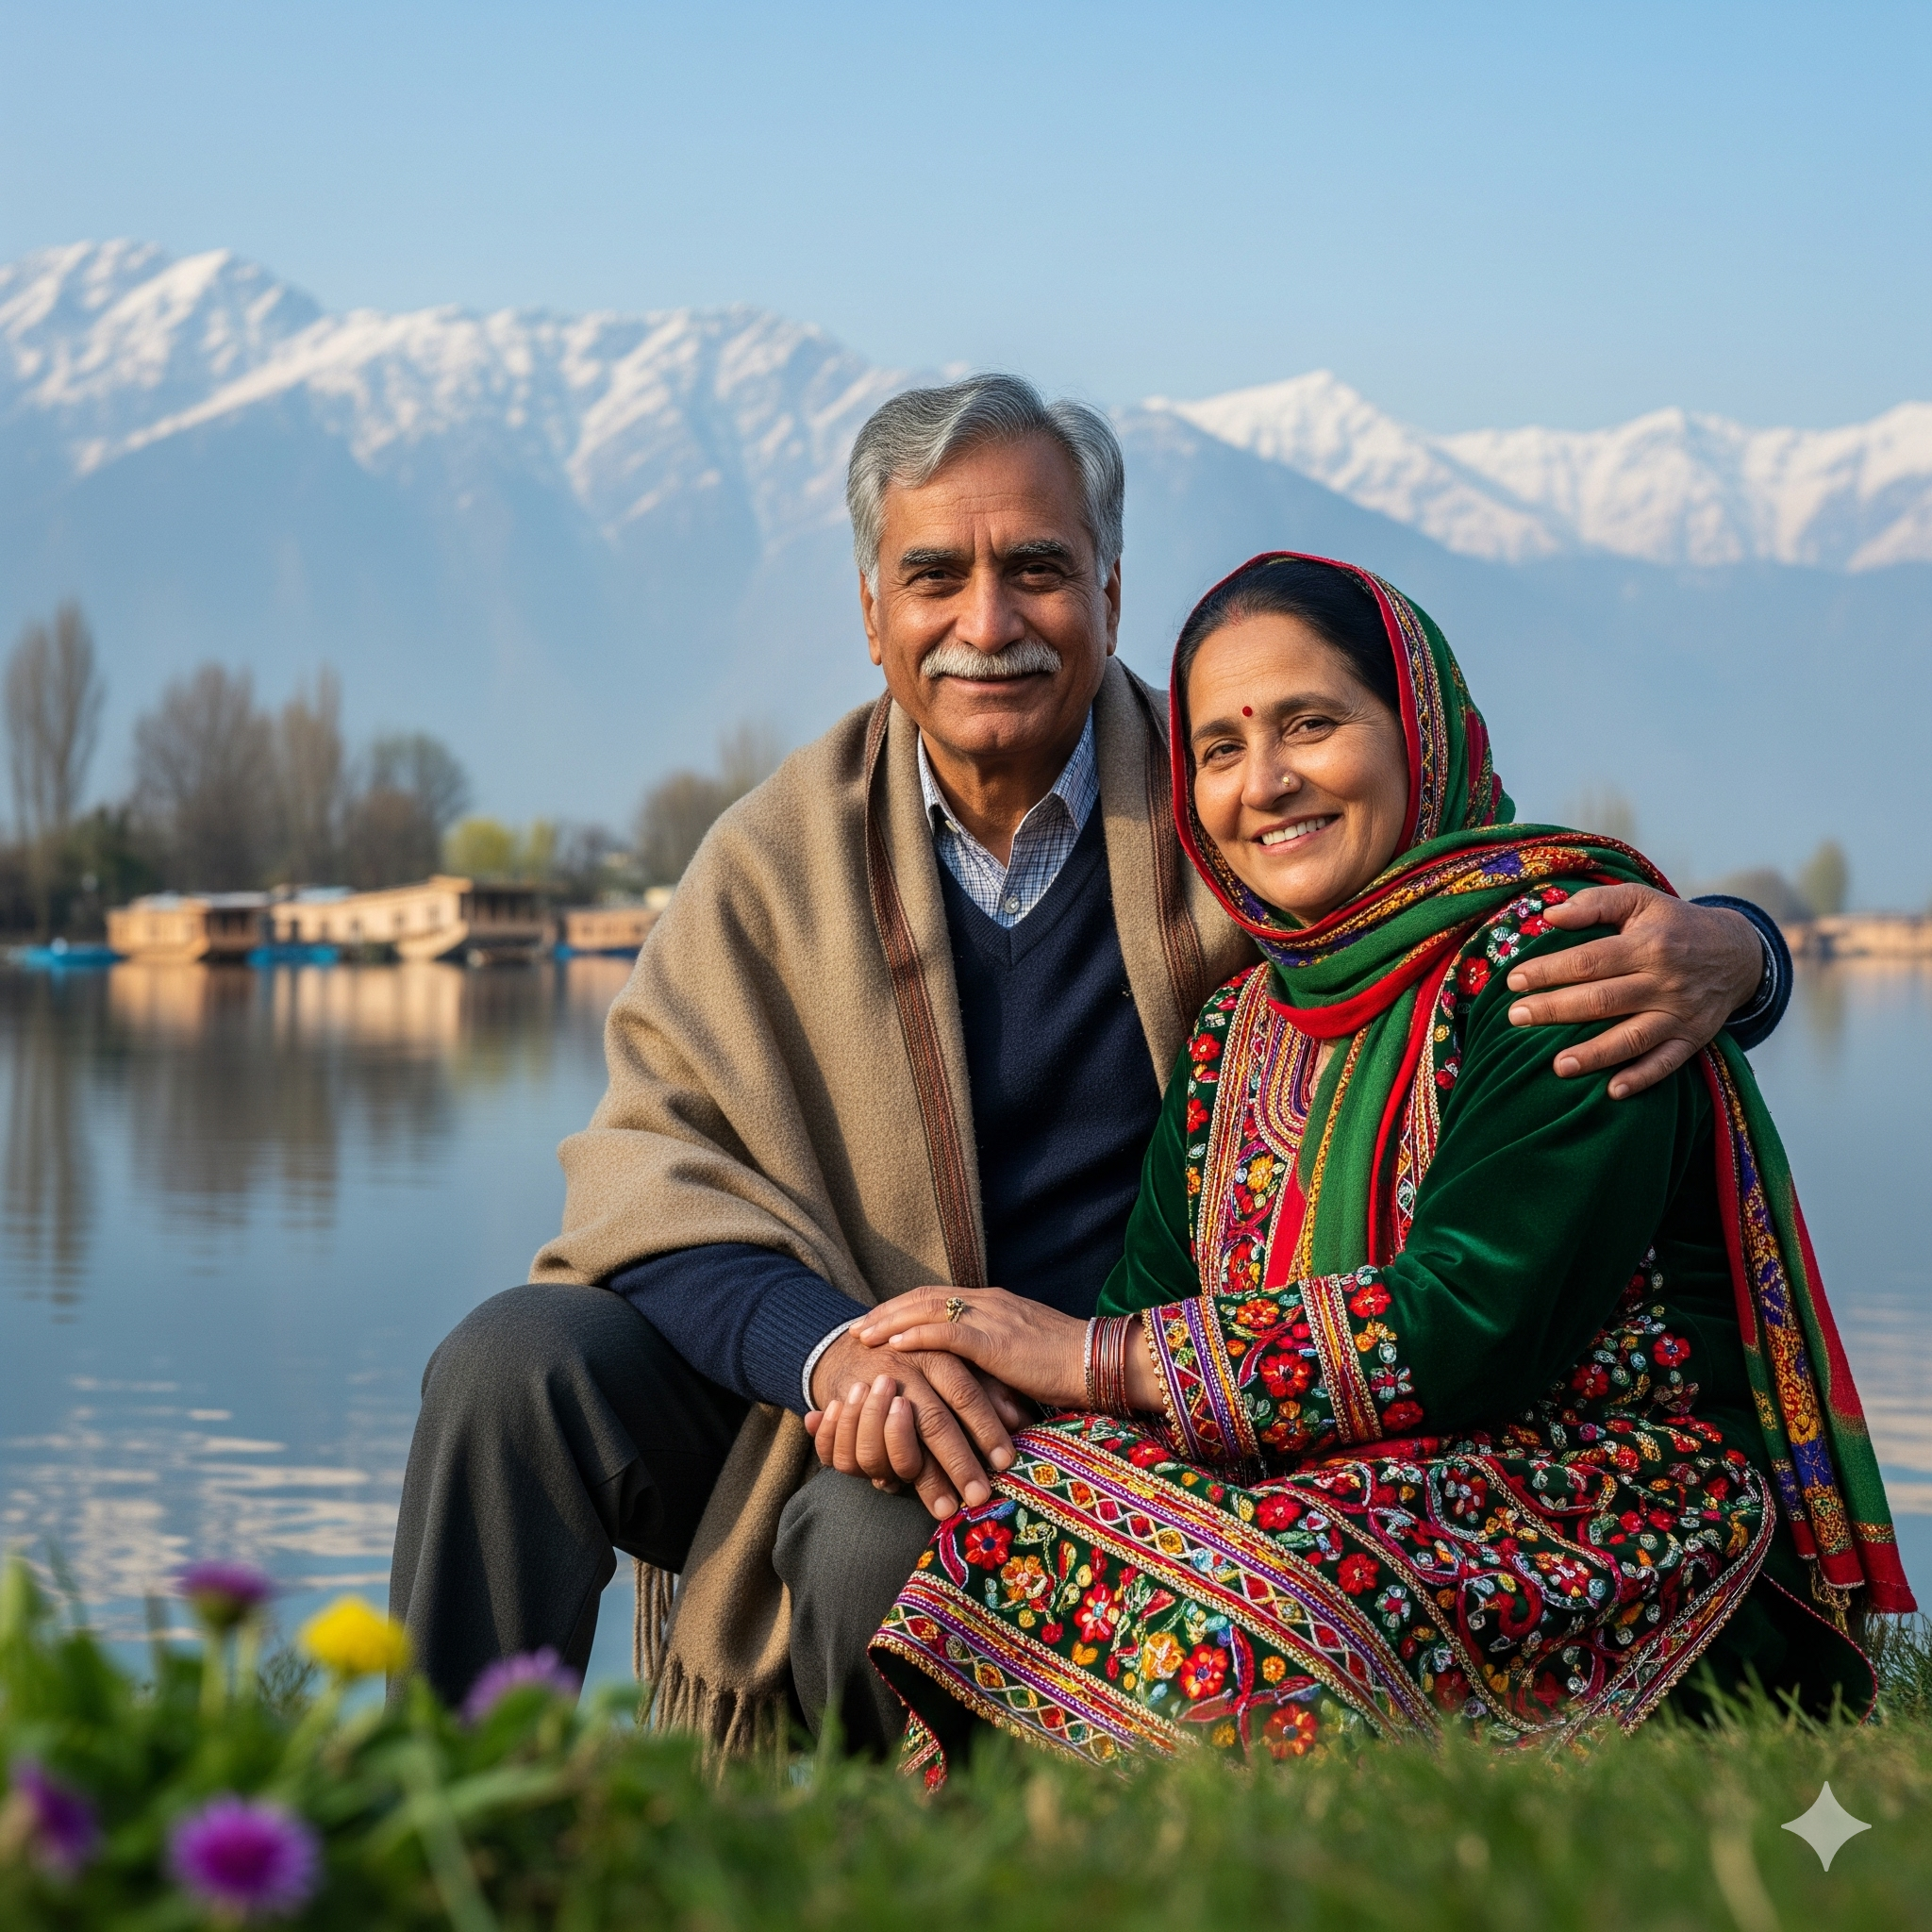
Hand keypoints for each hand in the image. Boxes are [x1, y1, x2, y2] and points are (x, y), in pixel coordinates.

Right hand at [802, 1325, 1023, 1519]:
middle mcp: (902, 1371)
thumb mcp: (955, 1358)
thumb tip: (1019, 1419)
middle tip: (981, 1496)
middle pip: (933, 1422)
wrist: (860, 1334)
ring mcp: (869, 1392)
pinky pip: (854, 1449)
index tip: (1006, 1462)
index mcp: (935, 1353)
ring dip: (923, 1478)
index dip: (986, 1428)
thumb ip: (987, 1387)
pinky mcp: (842, 1409)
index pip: (965, 1393)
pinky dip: (876, 1471)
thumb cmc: (921, 1352)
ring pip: (896, 1441)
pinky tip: (902, 1491)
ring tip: (945, 1508)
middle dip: (959, 1464)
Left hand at [857, 1287, 1162, 1414]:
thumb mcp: (1021, 1357)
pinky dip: (916, 1334)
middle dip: (886, 1311)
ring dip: (890, 1321)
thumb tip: (967, 1381)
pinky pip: (947, 1331)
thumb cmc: (1067, 1369)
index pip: (936, 1298)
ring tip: (862, 1335)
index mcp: (993, 1304)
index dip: (902, 1308)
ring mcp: (992, 1317)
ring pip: (927, 1309)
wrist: (1101, 1364)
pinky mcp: (997, 1339)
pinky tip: (893, 1343)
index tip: (874, 1322)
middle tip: (855, 1328)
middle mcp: (988, 1302)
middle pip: (923, 1298)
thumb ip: (993, 1360)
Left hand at [1503, 885, 1763, 1098]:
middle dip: (1556, 1010)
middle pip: (1603, 1000)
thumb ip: (1597, 903)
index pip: (1589, 961)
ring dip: (1595, 1054)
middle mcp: (1663, 982)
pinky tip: (1613, 1090)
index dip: (1550, 971)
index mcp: (1647, 945)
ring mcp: (1679, 1013)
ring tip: (1557, 1066)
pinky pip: (1667, 1062)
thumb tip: (1551, 915)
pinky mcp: (1693, 1038)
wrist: (1738, 952)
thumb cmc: (1675, 925)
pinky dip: (1642, 1078)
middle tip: (1516, 1018)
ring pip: (1633, 1038)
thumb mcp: (1641, 900)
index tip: (1514, 981)